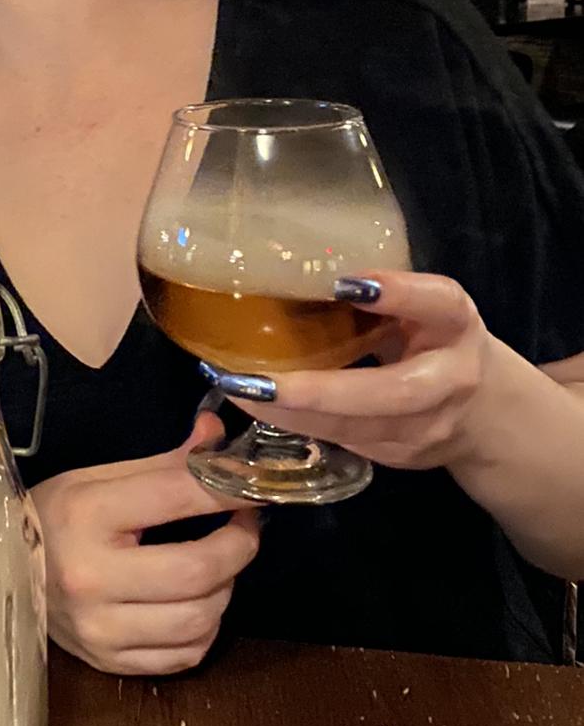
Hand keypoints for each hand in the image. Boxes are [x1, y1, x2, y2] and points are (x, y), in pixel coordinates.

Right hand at [30, 412, 261, 676]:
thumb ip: (164, 464)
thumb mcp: (98, 479)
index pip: (176, 496)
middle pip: (198, 570)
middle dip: (239, 545)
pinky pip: (186, 656)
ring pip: (201, 619)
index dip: (226, 489)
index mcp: (87, 515)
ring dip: (226, 588)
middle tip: (245, 525)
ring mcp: (99, 628)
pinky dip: (206, 628)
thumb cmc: (53, 517)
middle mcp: (91, 577)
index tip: (254, 486)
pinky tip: (195, 603)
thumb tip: (218, 436)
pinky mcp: (108, 662)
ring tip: (219, 565)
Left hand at [231, 272, 492, 471]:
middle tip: (252, 380)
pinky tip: (261, 407)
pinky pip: (348, 443)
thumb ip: (377, 293)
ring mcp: (430, 427)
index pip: (439, 304)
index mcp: (455, 323)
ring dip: (294, 414)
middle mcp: (452, 378)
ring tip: (241, 391)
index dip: (399, 293)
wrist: (484, 410)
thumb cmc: (431, 337)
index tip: (345, 282)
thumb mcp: (418, 306)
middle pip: (391, 392)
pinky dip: (301, 425)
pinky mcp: (406, 457)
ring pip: (361, 429)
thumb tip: (291, 268)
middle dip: (317, 391)